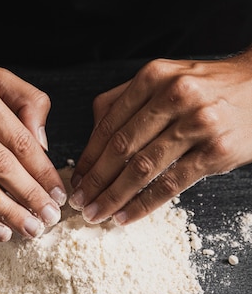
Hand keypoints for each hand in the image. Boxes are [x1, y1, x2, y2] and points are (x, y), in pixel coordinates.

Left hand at [69, 53, 251, 224]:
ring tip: (96, 213)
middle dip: (95, 180)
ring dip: (114, 196)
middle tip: (80, 202)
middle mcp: (174, 96)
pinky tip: (126, 216)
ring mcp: (197, 124)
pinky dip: (143, 204)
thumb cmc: (206, 88)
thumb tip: (92, 133)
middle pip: (121, 147)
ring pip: (143, 168)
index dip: (88, 156)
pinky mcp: (215, 151)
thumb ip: (126, 99)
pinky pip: (170, 184)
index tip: (76, 179)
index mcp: (154, 77)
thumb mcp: (166, 78)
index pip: (109, 123)